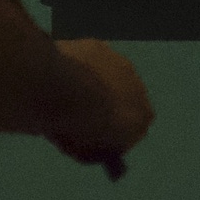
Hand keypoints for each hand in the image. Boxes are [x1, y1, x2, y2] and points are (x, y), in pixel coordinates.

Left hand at [47, 37, 152, 164]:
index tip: (93, 134)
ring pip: (107, 75)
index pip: (133, 129)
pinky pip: (89, 58)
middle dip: (104, 103)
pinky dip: (78, 64)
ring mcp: (121, 64)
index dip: (112, 131)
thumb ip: (94, 150)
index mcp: (142, 120)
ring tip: (64, 89)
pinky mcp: (100, 46)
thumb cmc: (73, 126)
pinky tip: (57, 70)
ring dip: (92, 81)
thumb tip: (92, 150)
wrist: (59, 90)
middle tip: (77, 111)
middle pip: (122, 98)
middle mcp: (139, 90)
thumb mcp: (84, 152)